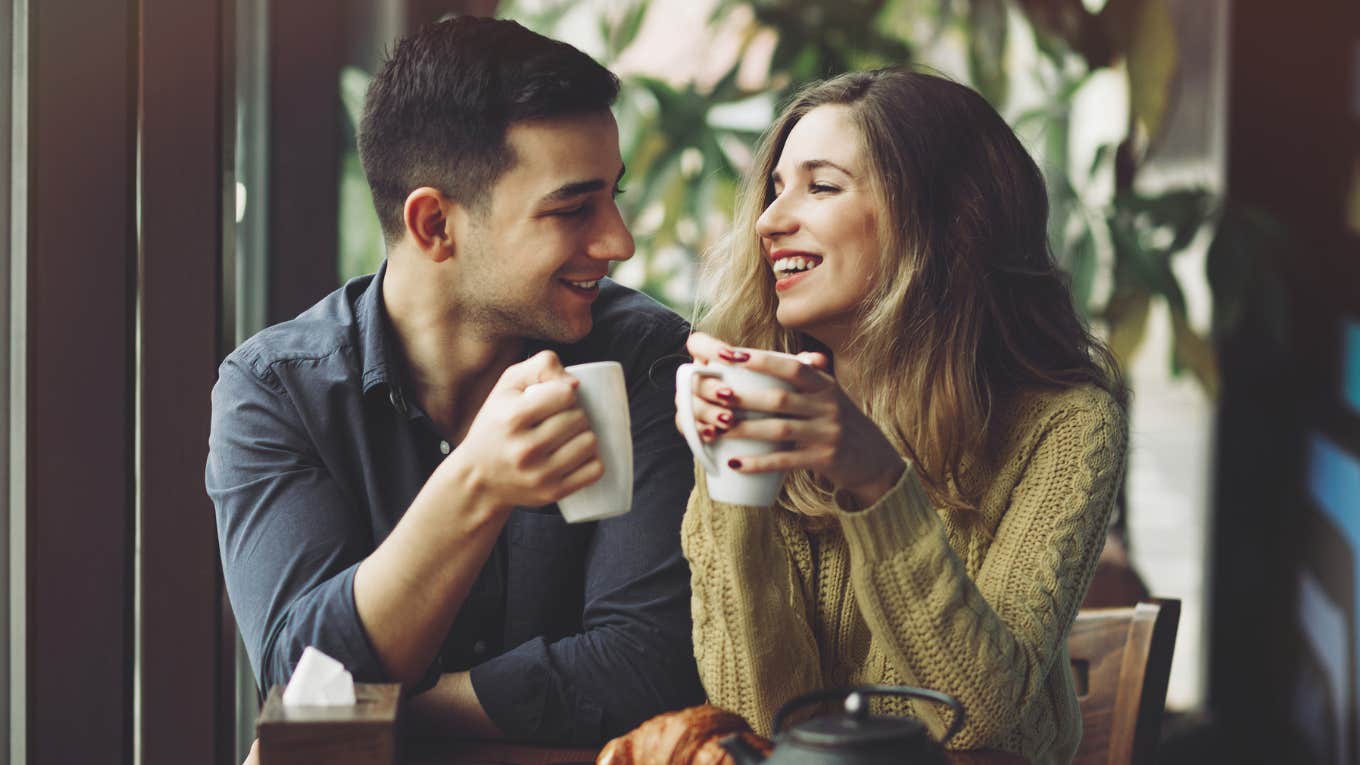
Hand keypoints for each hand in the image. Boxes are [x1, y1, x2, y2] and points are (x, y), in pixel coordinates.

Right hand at [446, 350, 601, 509]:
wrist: (478, 478)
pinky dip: (591, 459)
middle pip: (579, 418)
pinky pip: (594, 470)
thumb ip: (541, 366)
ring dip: (584, 435)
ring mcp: (539, 474)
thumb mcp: (508, 385)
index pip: (565, 395)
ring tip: (567, 436)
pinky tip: (576, 455)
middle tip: (559, 419)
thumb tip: (576, 384)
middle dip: (575, 414)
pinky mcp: (551, 493)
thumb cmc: (497, 424)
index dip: (564, 393)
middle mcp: (524, 449)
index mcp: (511, 418)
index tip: (552, 399)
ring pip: (590, 443)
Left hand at [677, 333, 904, 506]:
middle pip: (779, 398)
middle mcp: (829, 406)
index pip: (792, 366)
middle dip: (744, 397)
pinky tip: (736, 463)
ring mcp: (828, 434)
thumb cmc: (844, 424)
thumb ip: (812, 377)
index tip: (731, 356)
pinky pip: (785, 461)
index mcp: (826, 386)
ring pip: (778, 429)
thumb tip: (794, 356)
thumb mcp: (833, 396)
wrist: (876, 461)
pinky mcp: (825, 459)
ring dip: (744, 430)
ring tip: (716, 429)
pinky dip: (758, 463)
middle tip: (714, 395)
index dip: (762, 360)